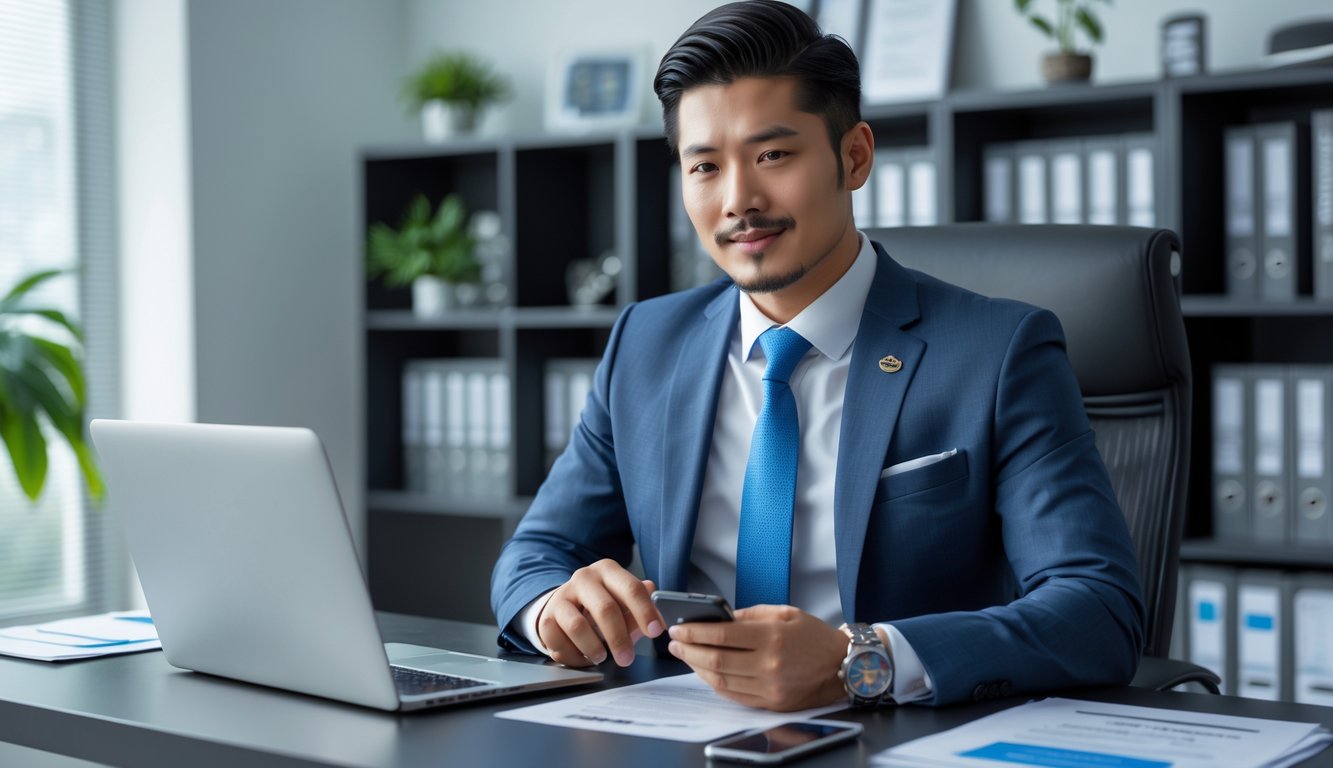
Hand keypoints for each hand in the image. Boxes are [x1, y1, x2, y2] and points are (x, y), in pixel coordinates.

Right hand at [536, 559, 664, 667]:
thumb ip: (639, 603)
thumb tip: (652, 593)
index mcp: (607, 570)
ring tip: (601, 657)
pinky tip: (582, 655)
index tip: (655, 632)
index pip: (631, 588)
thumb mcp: (623, 602)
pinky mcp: (546, 617)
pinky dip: (574, 655)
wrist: (564, 608)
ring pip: (579, 626)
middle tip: (627, 659)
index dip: (645, 611)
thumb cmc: (600, 605)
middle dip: (619, 638)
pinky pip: (560, 641)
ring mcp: (562, 596)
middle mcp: (583, 578)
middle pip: (606, 609)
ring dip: (593, 648)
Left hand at [666, 604, 848, 710]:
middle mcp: (769, 664)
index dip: (695, 631)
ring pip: (721, 681)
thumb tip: (719, 618)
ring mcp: (770, 687)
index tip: (679, 627)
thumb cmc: (814, 636)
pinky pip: (734, 696)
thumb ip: (751, 615)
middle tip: (674, 641)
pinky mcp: (772, 704)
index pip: (722, 635)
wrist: (842, 666)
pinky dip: (715, 684)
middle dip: (689, 650)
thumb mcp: (785, 612)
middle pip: (716, 660)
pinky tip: (705, 672)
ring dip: (697, 668)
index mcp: (772, 637)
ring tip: (685, 655)